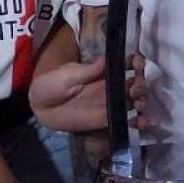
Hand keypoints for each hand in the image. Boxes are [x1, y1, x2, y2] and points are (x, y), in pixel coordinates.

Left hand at [29, 58, 146, 131]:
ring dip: (143, 102)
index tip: (137, 64)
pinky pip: (126, 121)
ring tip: (139, 106)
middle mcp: (110, 86)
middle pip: (135, 82)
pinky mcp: (106, 120)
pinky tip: (141, 123)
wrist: (40, 108)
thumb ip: (87, 71)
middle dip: (141, 85)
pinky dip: (138, 122)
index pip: (126, 63)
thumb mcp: (67, 75)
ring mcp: (110, 104)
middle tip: (134, 91)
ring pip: (135, 101)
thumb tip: (107, 59)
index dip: (136, 62)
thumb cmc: (51, 85)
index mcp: (102, 71)